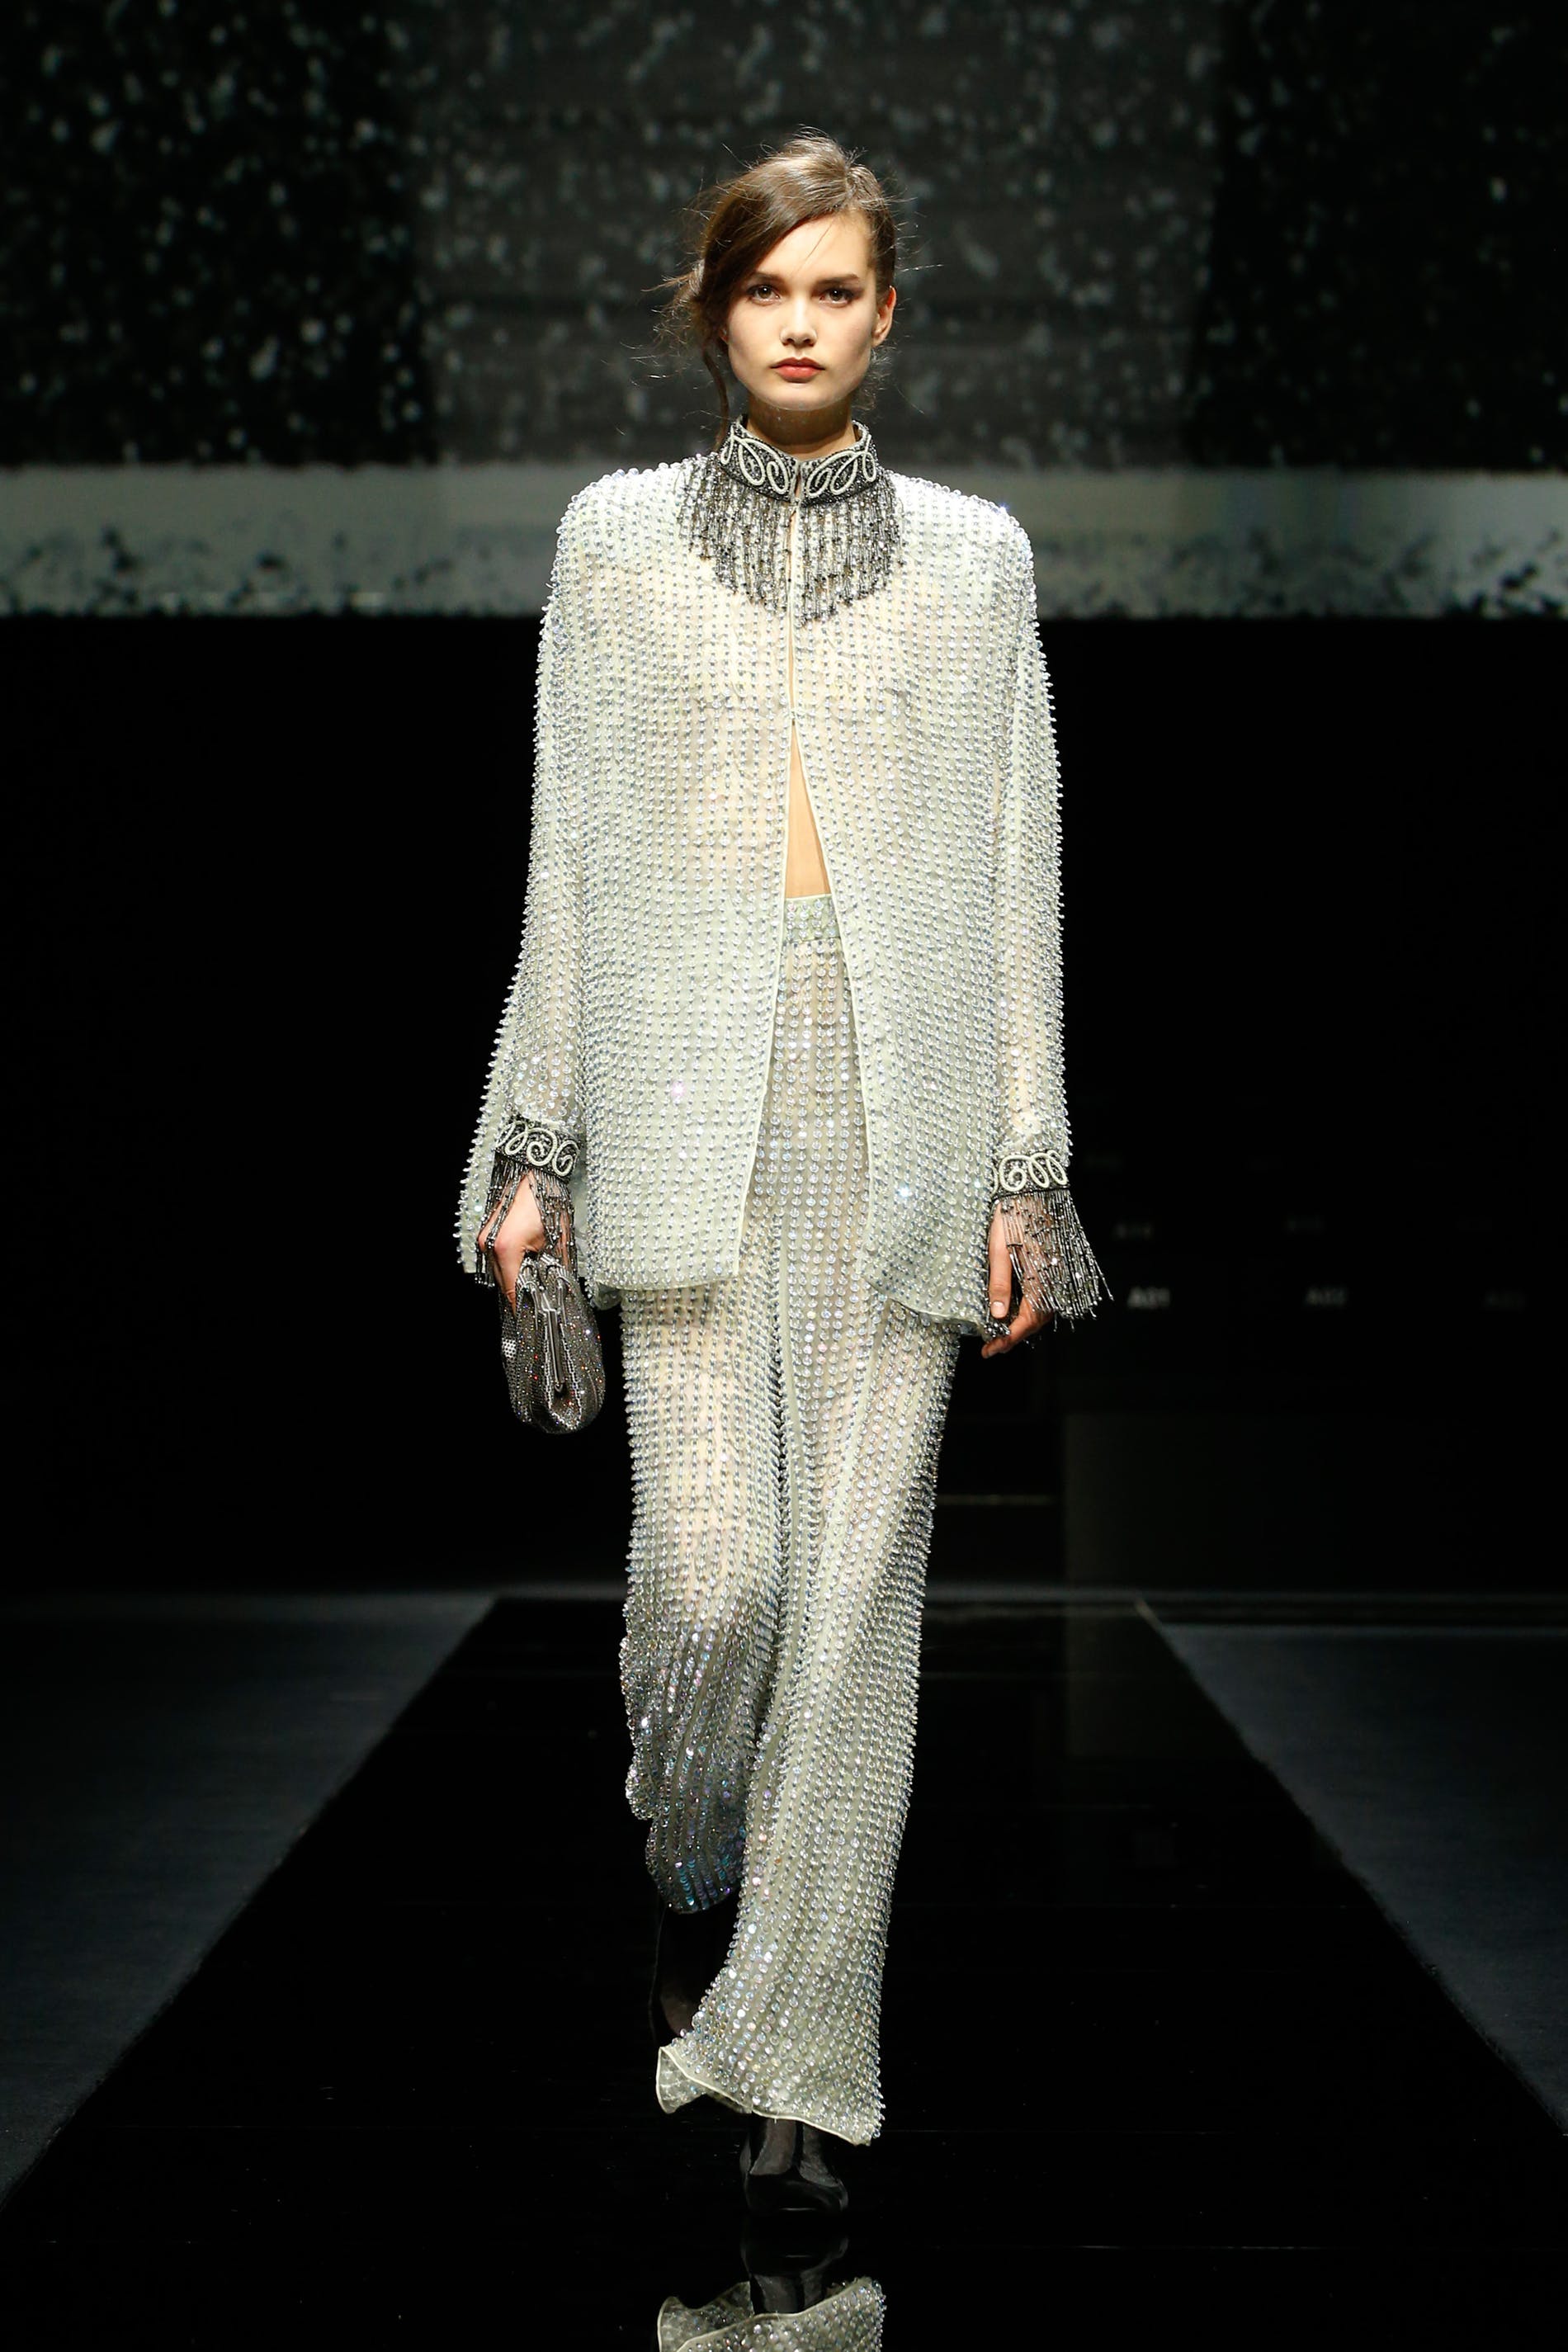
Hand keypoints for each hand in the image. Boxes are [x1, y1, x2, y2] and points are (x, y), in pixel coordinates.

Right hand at [477, 1174, 572, 1309]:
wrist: (534, 1172)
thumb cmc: (548, 1201)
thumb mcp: (559, 1239)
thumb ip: (557, 1268)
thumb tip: (561, 1292)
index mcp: (507, 1249)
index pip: (512, 1291)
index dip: (525, 1308)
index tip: (536, 1321)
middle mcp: (490, 1246)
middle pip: (504, 1285)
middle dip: (522, 1296)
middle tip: (541, 1307)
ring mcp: (486, 1240)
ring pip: (499, 1273)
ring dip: (516, 1281)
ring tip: (537, 1288)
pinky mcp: (488, 1235)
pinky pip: (498, 1261)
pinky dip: (511, 1268)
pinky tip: (528, 1269)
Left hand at [980, 1205, 1053, 1359]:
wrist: (1029, 1188)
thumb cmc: (1011, 1215)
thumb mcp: (998, 1249)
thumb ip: (999, 1283)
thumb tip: (997, 1315)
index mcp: (1041, 1277)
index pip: (1027, 1321)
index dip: (1008, 1339)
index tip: (989, 1350)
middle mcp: (1053, 1279)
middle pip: (1037, 1320)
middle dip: (1014, 1336)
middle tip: (991, 1346)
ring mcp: (1055, 1273)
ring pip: (1042, 1310)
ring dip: (1021, 1324)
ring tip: (998, 1333)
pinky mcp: (1053, 1266)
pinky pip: (1044, 1296)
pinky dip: (1028, 1309)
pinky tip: (1013, 1309)